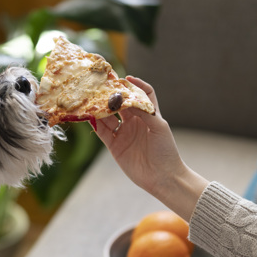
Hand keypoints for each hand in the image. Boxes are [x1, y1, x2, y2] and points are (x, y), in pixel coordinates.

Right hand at [93, 77, 207, 219]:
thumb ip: (145, 112)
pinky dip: (95, 124)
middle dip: (112, 94)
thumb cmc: (166, 150)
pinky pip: (102, 132)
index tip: (126, 78)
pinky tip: (90, 117)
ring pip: (108, 116)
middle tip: (101, 85)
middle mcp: (134, 122)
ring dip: (100, 108)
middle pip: (121, 103)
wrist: (162, 177)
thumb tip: (128, 100)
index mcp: (148, 114)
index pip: (142, 94)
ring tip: (91, 99)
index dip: (135, 85)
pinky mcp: (114, 146)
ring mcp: (123, 133)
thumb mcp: (159, 128)